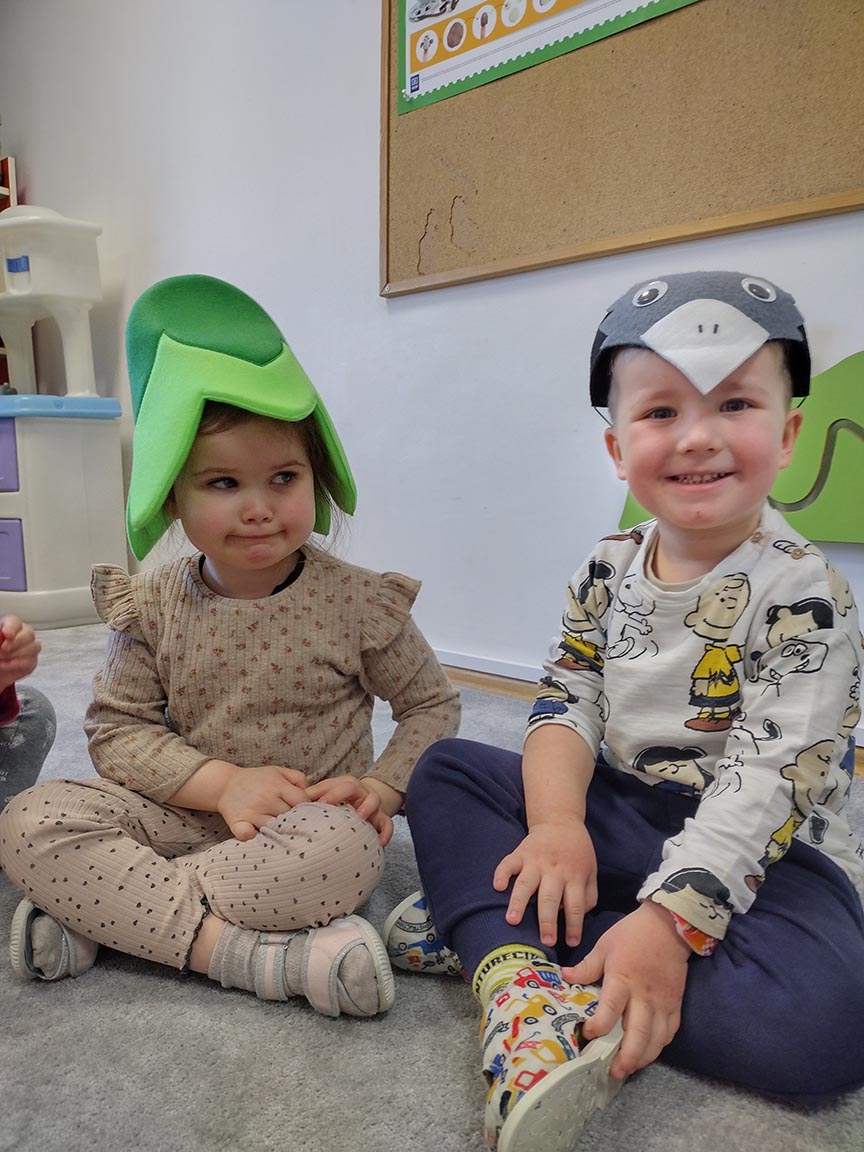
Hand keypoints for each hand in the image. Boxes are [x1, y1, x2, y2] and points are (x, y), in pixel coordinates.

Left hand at [0, 615, 39, 690]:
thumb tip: (1, 634)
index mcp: (9, 626)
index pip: (15, 622)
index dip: (12, 628)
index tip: (7, 634)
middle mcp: (22, 634)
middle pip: (29, 633)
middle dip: (16, 643)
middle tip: (2, 650)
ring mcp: (29, 648)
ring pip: (34, 647)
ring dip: (16, 654)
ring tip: (1, 658)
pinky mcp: (31, 661)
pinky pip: (31, 661)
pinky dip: (17, 664)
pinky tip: (5, 665)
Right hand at [216, 764, 308, 841]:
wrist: (226, 783)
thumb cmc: (257, 780)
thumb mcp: (278, 771)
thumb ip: (298, 778)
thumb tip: (311, 794)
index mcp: (278, 786)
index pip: (301, 801)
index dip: (307, 808)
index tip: (305, 813)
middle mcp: (266, 798)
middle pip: (290, 816)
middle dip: (295, 821)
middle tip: (297, 826)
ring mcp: (252, 811)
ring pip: (274, 828)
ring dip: (279, 832)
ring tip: (283, 833)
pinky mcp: (238, 821)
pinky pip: (246, 834)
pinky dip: (251, 836)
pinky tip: (257, 835)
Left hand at [305, 775, 393, 845]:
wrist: (363, 802)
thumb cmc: (339, 801)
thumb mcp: (325, 796)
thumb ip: (310, 799)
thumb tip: (289, 807)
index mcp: (344, 785)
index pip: (336, 784)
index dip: (329, 793)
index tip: (319, 804)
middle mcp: (359, 792)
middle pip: (353, 786)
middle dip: (341, 795)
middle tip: (330, 806)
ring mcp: (372, 804)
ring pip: (374, 800)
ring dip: (367, 808)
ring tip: (360, 818)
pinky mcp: (381, 818)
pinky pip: (387, 823)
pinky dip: (385, 832)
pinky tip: (380, 842)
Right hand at [492, 818, 596, 947]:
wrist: (560, 820)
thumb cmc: (577, 853)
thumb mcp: (591, 872)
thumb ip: (588, 896)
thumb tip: (576, 919)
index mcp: (575, 876)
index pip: (576, 905)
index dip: (574, 926)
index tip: (570, 943)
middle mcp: (555, 870)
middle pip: (550, 898)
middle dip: (547, 921)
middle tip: (545, 941)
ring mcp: (536, 861)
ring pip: (526, 883)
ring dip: (519, 902)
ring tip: (512, 921)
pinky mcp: (521, 852)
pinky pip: (508, 862)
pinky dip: (501, 873)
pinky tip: (497, 886)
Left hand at [563, 901, 690, 1079]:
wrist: (668, 926)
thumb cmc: (632, 934)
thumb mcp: (604, 945)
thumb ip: (586, 966)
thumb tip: (565, 977)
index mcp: (622, 979)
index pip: (609, 1010)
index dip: (598, 1026)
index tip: (587, 1034)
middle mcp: (644, 996)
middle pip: (638, 1034)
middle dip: (626, 1057)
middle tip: (614, 1072)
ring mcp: (662, 1002)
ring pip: (657, 1039)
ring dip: (644, 1057)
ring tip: (630, 1068)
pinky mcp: (675, 1004)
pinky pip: (670, 1031)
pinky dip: (660, 1045)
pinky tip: (649, 1052)